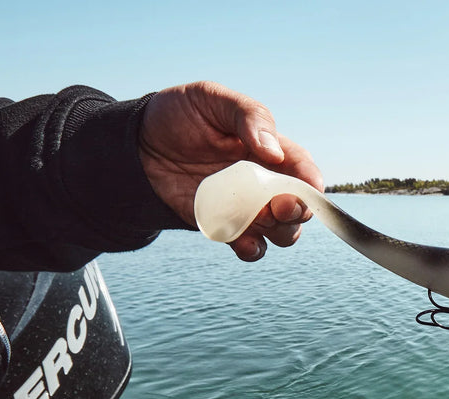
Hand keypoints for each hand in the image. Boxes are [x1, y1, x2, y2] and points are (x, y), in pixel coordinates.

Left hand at [138, 81, 323, 261]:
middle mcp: (265, 183)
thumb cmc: (179, 114)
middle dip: (297, 211)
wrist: (136, 144)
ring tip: (259, 220)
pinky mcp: (224, 226)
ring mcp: (246, 207)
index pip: (303, 169)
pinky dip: (253, 250)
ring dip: (279, 232)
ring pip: (281, 231)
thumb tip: (274, 152)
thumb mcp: (211, 99)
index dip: (311, 181)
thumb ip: (248, 117)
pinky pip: (249, 246)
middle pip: (299, 208)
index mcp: (271, 150)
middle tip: (279, 206)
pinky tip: (245, 243)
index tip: (309, 189)